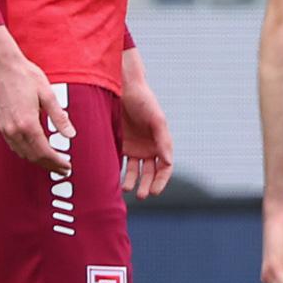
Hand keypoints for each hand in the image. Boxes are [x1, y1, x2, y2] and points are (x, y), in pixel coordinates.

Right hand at [0, 29, 72, 174]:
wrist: (2, 67)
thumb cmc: (26, 77)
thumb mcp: (48, 95)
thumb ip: (59, 117)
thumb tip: (71, 134)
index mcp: (27, 123)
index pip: (44, 151)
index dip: (56, 162)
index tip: (67, 166)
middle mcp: (13, 129)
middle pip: (33, 156)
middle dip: (49, 165)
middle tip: (64, 169)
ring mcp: (5, 128)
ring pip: (22, 154)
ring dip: (38, 161)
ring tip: (53, 163)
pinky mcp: (0, 125)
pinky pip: (14, 146)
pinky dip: (27, 153)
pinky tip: (37, 151)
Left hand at [116, 52, 172, 195]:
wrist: (122, 87)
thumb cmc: (143, 100)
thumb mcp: (157, 119)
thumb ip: (163, 140)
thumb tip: (168, 162)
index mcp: (161, 142)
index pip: (165, 167)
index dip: (162, 180)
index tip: (155, 190)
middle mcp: (149, 147)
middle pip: (150, 172)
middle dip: (147, 185)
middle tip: (142, 195)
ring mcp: (133, 147)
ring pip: (135, 170)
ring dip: (132, 181)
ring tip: (127, 189)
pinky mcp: (118, 144)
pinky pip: (119, 162)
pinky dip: (118, 172)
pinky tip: (114, 180)